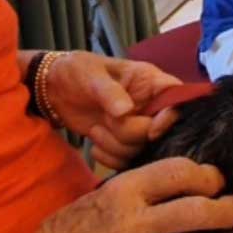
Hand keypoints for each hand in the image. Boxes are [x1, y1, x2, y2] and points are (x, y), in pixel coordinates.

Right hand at [0, 157, 232, 232]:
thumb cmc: (68, 232)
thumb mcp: (98, 196)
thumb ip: (137, 188)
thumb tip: (181, 180)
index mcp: (122, 192)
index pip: (179, 172)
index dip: (207, 174)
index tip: (216, 179)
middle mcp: (134, 225)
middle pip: (200, 211)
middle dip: (228, 209)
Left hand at [47, 52, 183, 169]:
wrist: (55, 90)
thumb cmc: (77, 71)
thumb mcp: (90, 74)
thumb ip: (109, 91)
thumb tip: (125, 111)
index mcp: (149, 81)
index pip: (177, 99)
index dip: (169, 118)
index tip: (151, 130)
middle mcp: (149, 106)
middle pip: (157, 132)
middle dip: (128, 133)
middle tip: (105, 120)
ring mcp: (138, 126)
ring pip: (140, 149)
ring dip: (114, 144)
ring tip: (96, 128)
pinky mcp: (125, 144)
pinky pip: (126, 161)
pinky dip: (108, 156)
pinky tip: (94, 143)